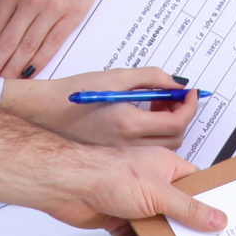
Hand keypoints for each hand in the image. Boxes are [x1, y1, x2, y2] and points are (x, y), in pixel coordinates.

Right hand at [0, 67, 198, 147]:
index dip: (189, 106)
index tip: (190, 93)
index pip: (177, 121)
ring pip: (164, 149)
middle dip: (182, 116)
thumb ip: (151, 79)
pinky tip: (144, 120)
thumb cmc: (73, 94)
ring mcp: (122, 154)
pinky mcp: (117, 158)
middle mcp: (127, 145)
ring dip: (170, 128)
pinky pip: (148, 153)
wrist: (45, 113)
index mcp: (128, 123)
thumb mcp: (116, 77)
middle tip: (175, 99)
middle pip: (176, 139)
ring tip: (158, 107)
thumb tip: (175, 83)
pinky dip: (155, 138)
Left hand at [48, 144, 225, 235]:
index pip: (195, 186)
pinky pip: (132, 235)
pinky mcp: (117, 216)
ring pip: (154, 227)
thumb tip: (216, 218)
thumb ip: (190, 209)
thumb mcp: (160, 193)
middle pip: (176, 211)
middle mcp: (151, 182)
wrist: (69, 186)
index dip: (207, 203)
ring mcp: (133, 200)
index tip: (218, 221)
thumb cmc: (108, 173)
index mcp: (166, 167)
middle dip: (179, 230)